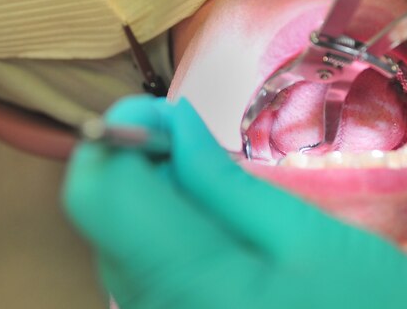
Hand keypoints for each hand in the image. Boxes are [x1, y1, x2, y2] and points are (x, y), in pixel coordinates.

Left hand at [63, 96, 406, 308]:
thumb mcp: (310, 239)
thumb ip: (226, 184)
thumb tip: (174, 124)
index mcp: (185, 287)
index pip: (96, 191)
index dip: (123, 137)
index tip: (175, 118)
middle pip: (109, 216)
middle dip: (152, 168)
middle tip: (221, 160)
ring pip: (128, 245)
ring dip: (168, 205)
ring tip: (241, 208)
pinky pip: (152, 278)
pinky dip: (180, 243)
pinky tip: (235, 245)